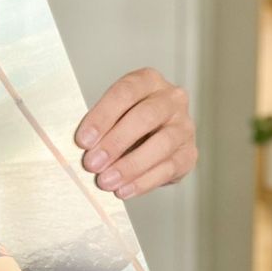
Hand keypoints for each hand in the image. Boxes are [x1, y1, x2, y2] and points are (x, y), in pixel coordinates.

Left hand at [75, 68, 196, 198]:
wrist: (151, 139)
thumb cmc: (123, 122)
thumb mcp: (110, 114)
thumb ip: (98, 126)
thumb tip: (81, 147)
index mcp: (147, 80)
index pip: (124, 93)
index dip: (102, 117)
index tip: (82, 140)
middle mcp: (171, 99)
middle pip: (145, 117)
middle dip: (115, 142)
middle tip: (92, 164)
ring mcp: (184, 126)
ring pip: (161, 144)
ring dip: (129, 165)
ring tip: (105, 181)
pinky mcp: (189, 153)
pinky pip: (168, 168)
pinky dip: (143, 181)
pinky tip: (124, 190)